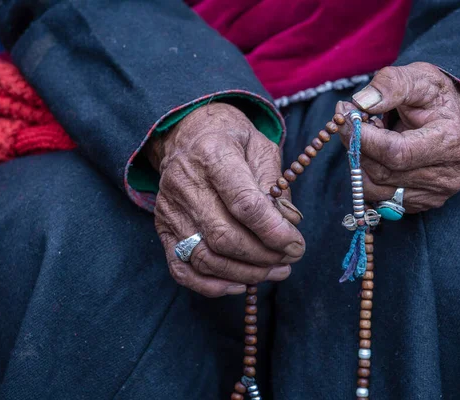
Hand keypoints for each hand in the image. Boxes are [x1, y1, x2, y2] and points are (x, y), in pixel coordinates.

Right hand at [147, 103, 304, 296]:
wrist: (187, 135)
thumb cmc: (232, 140)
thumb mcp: (261, 147)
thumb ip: (275, 186)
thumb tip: (289, 224)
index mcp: (213, 154)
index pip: (244, 203)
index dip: (273, 231)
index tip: (296, 244)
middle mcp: (184, 183)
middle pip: (224, 236)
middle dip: (263, 256)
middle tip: (289, 259)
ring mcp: (170, 209)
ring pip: (205, 257)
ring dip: (245, 273)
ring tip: (274, 271)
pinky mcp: (163, 228)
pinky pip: (181, 269)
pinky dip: (211, 285)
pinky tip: (239, 284)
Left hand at [337, 62, 459, 212]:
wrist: (454, 117)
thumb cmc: (435, 96)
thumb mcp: (419, 77)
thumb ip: (392, 84)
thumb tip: (361, 103)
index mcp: (450, 141)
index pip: (396, 153)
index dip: (364, 137)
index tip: (345, 115)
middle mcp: (447, 175)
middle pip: (382, 172)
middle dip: (357, 146)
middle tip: (349, 120)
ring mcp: (434, 194)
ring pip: (375, 188)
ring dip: (360, 161)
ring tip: (368, 136)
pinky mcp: (420, 203)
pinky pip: (378, 196)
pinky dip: (368, 174)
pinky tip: (376, 154)